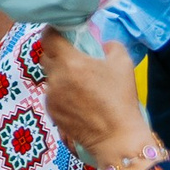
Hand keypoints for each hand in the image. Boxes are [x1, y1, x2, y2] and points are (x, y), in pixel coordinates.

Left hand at [39, 32, 150, 167]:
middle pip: (46, 56)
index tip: (60, 32)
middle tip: (72, 56)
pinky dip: (61, 93)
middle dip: (56, 53)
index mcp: (70, 62)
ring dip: (60, 75)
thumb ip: (112, 46)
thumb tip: (104, 44)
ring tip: (78, 83)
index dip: (52, 32)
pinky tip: (77, 100)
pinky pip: (52, 95)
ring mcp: (51, 96)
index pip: (48, 38)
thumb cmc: (121, 99)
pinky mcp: (51, 112)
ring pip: (50, 77)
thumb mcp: (124, 64)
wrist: (117, 138)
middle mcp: (55, 78)